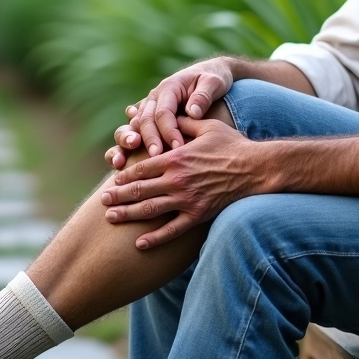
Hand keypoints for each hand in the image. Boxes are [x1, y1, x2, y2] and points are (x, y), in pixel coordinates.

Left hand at [100, 117, 266, 248]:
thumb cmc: (232, 144)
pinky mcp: (198, 215)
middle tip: (102, 201)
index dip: (124, 174)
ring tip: (111, 218)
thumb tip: (169, 114)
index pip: (142, 167)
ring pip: (149, 209)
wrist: (257, 168)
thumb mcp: (207, 127)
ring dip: (127, 214)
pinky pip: (172, 230)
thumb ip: (183, 123)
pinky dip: (154, 238)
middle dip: (118, 196)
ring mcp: (187, 199)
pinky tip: (139, 243)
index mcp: (176, 157)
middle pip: (139, 189)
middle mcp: (177, 179)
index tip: (113, 180)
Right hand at [105, 57, 234, 169]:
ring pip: (134, 124)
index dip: (169, 130)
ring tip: (126, 159)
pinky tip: (121, 157)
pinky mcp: (149, 117)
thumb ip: (203, 96)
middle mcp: (154, 97)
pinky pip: (134, 128)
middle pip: (145, 119)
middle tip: (156, 156)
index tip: (178, 147)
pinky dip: (125, 142)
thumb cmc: (213, 79)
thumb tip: (192, 112)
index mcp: (169, 87)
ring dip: (128, 141)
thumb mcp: (213, 82)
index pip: (164, 112)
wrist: (209, 73)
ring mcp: (149, 106)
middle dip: (149, 139)